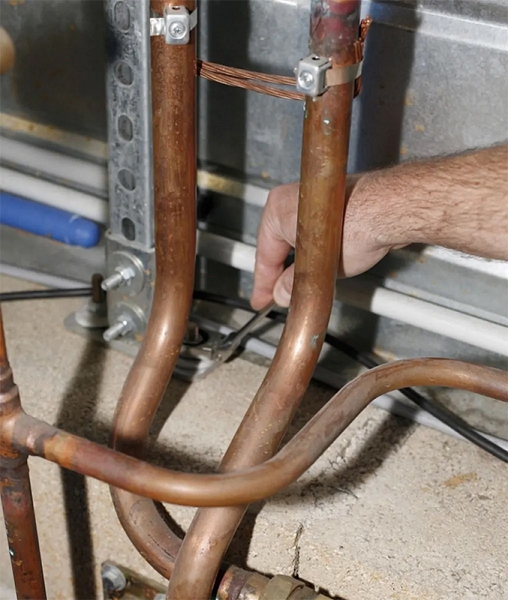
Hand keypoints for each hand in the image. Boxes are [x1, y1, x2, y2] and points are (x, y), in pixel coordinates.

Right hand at [251, 174, 394, 309]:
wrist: (392, 210)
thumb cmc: (355, 226)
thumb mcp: (316, 270)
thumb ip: (293, 286)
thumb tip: (283, 295)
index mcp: (278, 209)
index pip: (264, 256)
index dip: (263, 284)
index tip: (261, 299)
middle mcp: (293, 199)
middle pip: (281, 246)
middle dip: (282, 272)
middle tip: (279, 296)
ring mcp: (316, 199)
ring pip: (301, 239)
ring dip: (302, 263)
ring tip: (304, 285)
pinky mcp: (338, 204)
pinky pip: (319, 234)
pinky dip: (318, 252)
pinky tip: (325, 267)